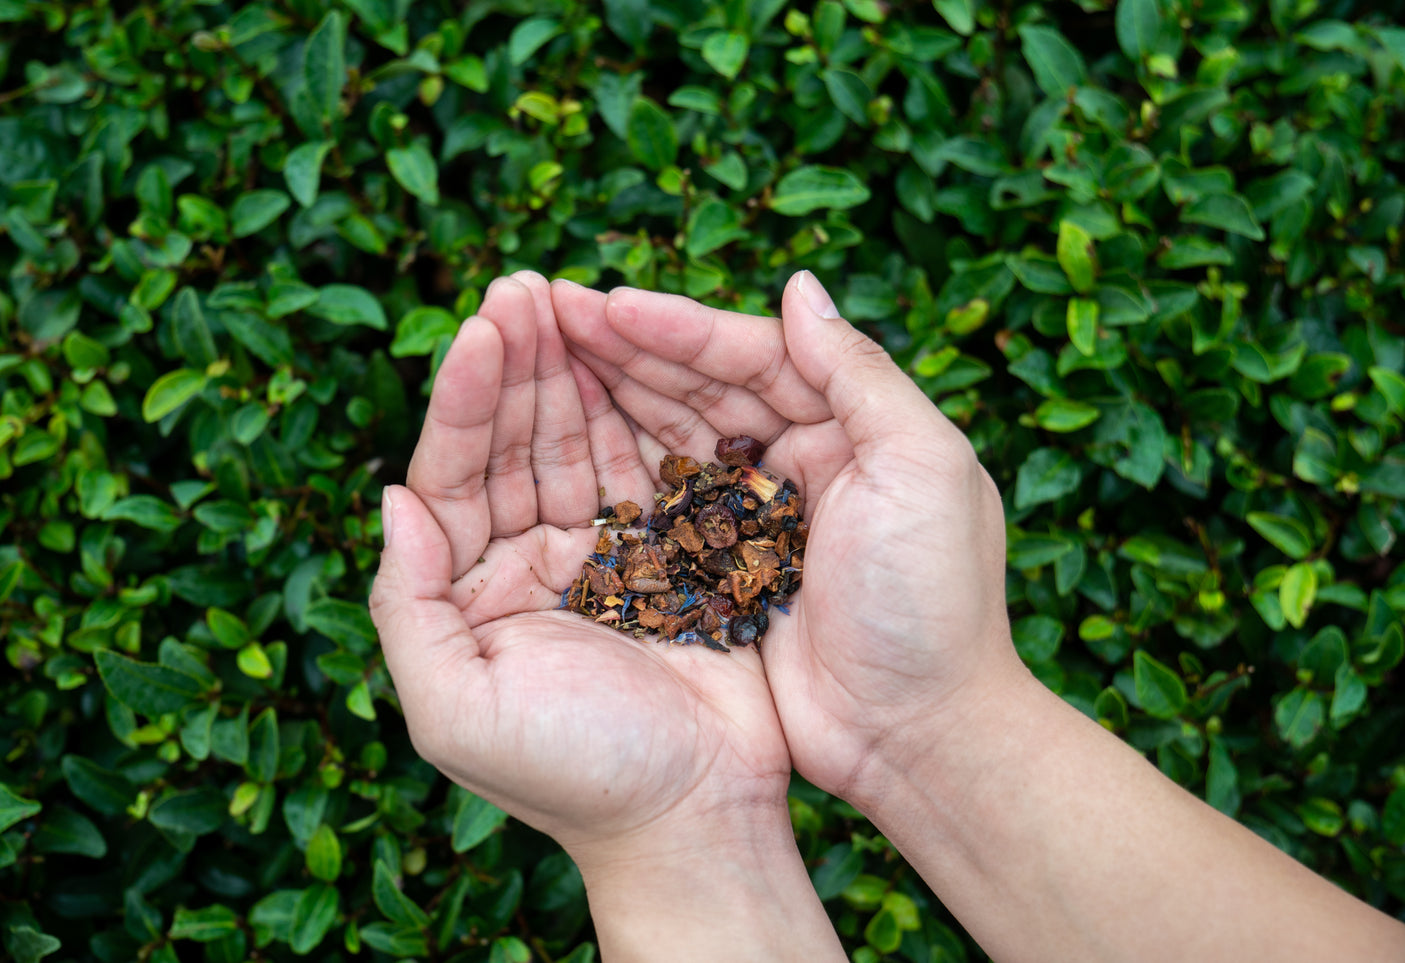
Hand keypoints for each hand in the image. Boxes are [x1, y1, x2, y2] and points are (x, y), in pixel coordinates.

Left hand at [369, 273, 844, 959]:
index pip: (453, 474)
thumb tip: (390, 496)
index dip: (464, 399)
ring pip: (576, 440)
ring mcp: (602, 551)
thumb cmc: (572, 777)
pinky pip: (645, 463)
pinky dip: (639, 408)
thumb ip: (405, 605)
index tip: (481, 326)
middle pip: (513, 441)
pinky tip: (632, 352)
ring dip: (570, 369)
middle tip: (524, 282)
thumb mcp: (453, 710)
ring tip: (568, 295)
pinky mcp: (670, 550)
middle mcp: (527, 562)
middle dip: (516, 362)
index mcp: (469, 594)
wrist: (695, 819)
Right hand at [553, 271, 1026, 804]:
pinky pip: (661, 508)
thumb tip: (799, 285)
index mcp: (850, 427)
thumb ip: (860, 374)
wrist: (919, 737)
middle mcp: (800, 462)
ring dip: (609, 397)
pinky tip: (562, 444)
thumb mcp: (922, 469)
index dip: (677, 330)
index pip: (752, 358)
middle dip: (626, 350)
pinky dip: (616, 471)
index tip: (606, 305)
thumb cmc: (934, 602)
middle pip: (701, 389)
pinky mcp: (723, 575)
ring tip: (540, 358)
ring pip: (672, 439)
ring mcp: (756, 521)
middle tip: (547, 311)